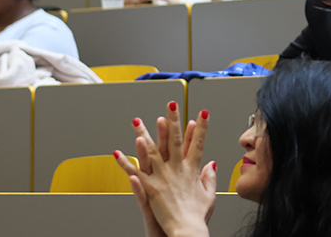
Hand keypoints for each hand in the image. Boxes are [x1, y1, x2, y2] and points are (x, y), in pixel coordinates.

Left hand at [115, 103, 215, 236]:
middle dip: (173, 121)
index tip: (203, 114)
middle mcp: (176, 171)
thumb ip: (210, 177)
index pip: (197, 144)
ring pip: (150, 152)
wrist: (186, 231)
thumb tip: (212, 164)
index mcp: (191, 171)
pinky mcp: (149, 189)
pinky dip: (125, 163)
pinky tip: (119, 153)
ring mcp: (162, 178)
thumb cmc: (197, 217)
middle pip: (173, 141)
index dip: (201, 128)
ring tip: (140, 122)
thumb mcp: (209, 195)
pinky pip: (133, 173)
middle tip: (171, 105)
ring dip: (145, 136)